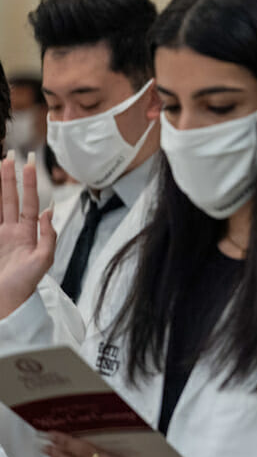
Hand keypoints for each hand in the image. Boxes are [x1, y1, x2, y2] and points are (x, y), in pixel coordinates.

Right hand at [0, 151, 55, 318]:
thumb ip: (48, 236)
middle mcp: (12, 230)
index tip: (27, 163)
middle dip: (9, 177)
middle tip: (8, 155)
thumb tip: (49, 211)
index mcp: (28, 232)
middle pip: (10, 197)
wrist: (6, 301)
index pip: (29, 202)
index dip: (29, 183)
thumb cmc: (25, 284)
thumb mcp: (43, 261)